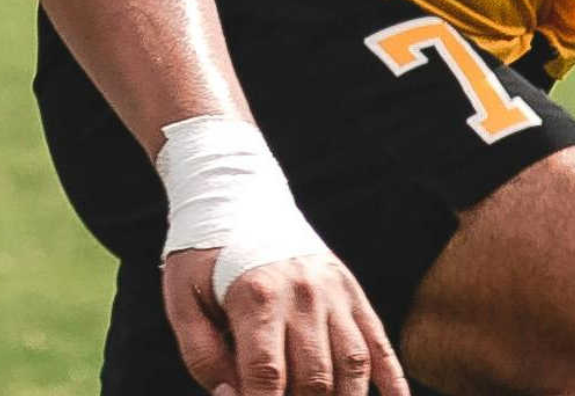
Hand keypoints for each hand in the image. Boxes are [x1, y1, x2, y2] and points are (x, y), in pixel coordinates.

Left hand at [164, 248, 409, 395]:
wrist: (237, 198)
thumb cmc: (203, 257)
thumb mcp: (182, 300)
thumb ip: (202, 354)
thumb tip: (231, 394)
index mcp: (257, 297)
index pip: (267, 374)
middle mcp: (303, 294)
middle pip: (314, 378)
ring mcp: (334, 294)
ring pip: (352, 366)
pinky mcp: (352, 292)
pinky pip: (378, 342)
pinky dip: (392, 379)